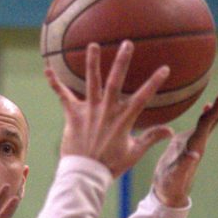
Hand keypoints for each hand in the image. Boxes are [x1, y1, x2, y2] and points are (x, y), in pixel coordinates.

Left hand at [46, 41, 174, 176]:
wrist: (84, 174)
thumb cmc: (110, 165)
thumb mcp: (134, 152)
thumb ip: (151, 138)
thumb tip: (170, 130)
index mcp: (123, 120)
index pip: (142, 97)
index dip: (154, 83)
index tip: (164, 68)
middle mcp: (106, 111)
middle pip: (116, 82)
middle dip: (122, 62)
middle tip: (127, 43)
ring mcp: (89, 111)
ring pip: (92, 82)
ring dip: (92, 63)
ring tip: (93, 45)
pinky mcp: (73, 115)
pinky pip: (63, 95)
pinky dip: (55, 83)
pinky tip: (48, 69)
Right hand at [152, 81, 217, 206]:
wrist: (170, 192)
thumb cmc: (170, 185)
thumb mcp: (175, 177)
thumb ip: (184, 166)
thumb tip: (193, 154)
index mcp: (196, 145)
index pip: (207, 124)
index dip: (214, 110)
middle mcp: (200, 141)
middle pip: (216, 117)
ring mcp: (196, 140)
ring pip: (211, 119)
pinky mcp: (190, 141)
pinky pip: (202, 123)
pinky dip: (208, 112)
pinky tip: (209, 105)